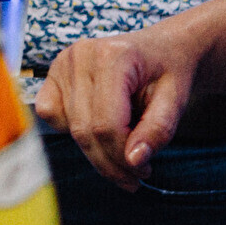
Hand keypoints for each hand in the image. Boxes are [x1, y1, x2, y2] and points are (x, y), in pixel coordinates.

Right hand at [38, 28, 199, 191]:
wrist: (161, 46)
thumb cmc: (169, 72)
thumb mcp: (176, 101)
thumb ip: (157, 131)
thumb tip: (133, 162)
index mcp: (112, 57)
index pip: (107, 124)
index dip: (123, 157)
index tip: (143, 172)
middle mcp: (80, 56)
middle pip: (86, 129)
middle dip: (109, 162)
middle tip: (133, 177)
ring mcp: (62, 61)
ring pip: (71, 127)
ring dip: (96, 152)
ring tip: (122, 155)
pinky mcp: (53, 71)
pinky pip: (49, 112)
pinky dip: (70, 129)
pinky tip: (96, 128)